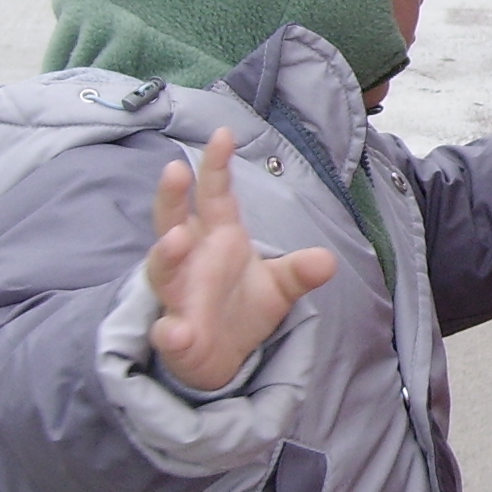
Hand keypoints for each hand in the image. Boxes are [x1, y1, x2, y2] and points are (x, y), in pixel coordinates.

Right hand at [145, 130, 337, 393]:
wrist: (224, 357)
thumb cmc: (243, 307)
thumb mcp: (279, 285)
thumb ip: (299, 271)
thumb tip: (327, 260)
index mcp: (217, 238)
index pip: (214, 196)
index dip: (216, 166)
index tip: (223, 133)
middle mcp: (191, 260)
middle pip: (172, 221)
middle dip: (171, 197)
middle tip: (174, 170)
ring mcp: (178, 297)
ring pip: (163, 271)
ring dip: (166, 254)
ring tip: (175, 240)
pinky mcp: (176, 336)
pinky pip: (169, 332)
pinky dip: (170, 332)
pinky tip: (176, 332)